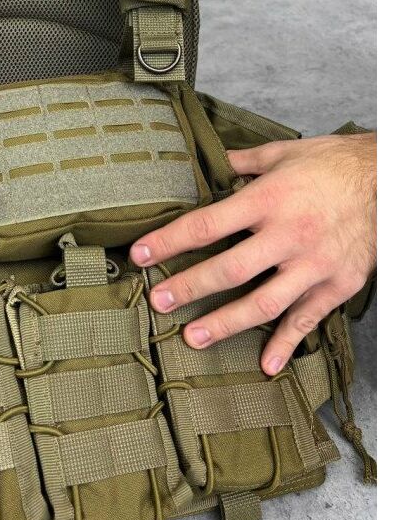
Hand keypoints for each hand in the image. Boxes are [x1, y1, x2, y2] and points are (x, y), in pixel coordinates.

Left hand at [130, 133, 375, 373]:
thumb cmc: (333, 164)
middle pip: (228, 269)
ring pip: (263, 302)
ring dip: (225, 324)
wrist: (390, 180)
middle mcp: (287, 235)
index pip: (206, 224)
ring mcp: (312, 264)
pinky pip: (306, 319)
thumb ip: (242, 162)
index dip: (169, 241)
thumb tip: (209, 161)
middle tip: (158, 301)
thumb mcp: (282, 154)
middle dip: (188, 287)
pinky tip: (267, 365)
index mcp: (268, 199)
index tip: (140, 254)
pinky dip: (286, 344)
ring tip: (193, 338)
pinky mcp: (336, 284)